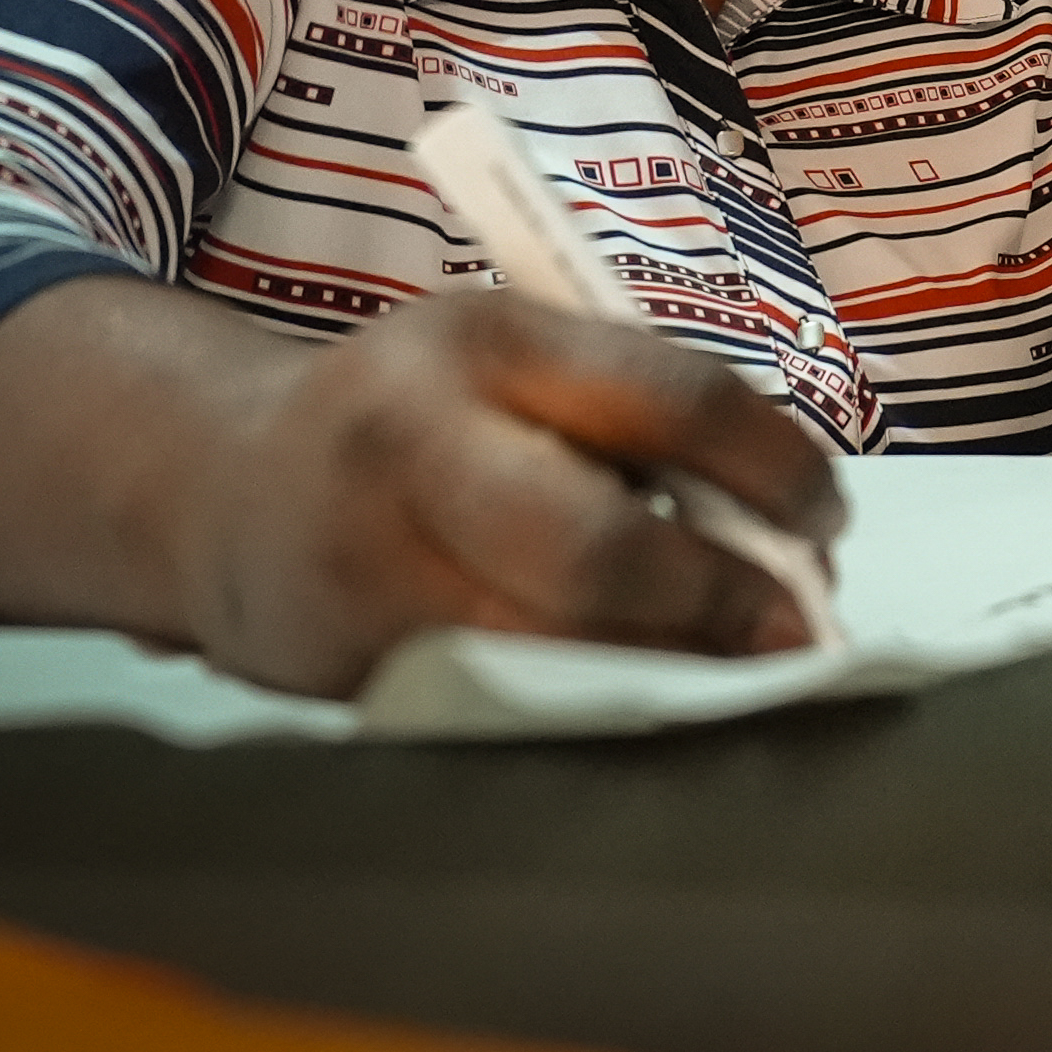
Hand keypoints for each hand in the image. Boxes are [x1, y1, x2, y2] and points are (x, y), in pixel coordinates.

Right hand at [170, 290, 844, 696]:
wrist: (222, 485)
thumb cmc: (426, 418)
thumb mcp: (521, 365)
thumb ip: (639, 421)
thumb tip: (790, 532)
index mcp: (488, 341)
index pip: (675, 399)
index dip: (778, 469)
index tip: (829, 520)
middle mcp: (414, 447)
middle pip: (601, 553)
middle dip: (718, 601)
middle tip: (793, 628)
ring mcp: (367, 572)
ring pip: (554, 652)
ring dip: (669, 671)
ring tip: (732, 669)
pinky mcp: (343, 674)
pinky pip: (501, 706)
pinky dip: (588, 710)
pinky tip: (633, 700)